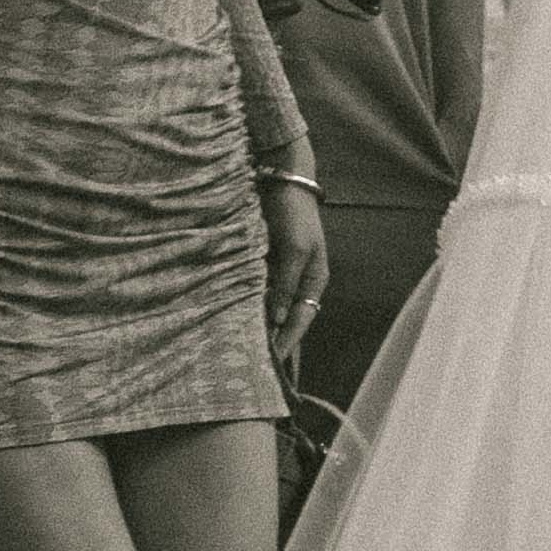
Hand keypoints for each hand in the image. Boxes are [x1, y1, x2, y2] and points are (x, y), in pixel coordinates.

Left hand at [262, 173, 327, 367]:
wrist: (283, 179)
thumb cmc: (293, 213)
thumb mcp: (293, 249)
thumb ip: (285, 284)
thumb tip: (277, 320)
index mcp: (313, 280)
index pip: (300, 321)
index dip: (287, 344)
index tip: (273, 368)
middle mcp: (299, 281)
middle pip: (288, 320)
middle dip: (276, 343)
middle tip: (259, 370)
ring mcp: (283, 273)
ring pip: (272, 309)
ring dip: (261, 328)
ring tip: (246, 353)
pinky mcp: (265, 264)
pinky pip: (259, 294)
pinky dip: (251, 309)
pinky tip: (237, 321)